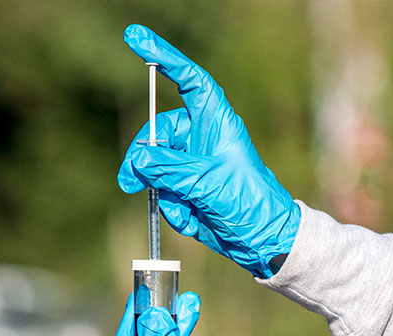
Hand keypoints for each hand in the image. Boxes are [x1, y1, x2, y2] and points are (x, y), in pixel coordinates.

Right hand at [117, 24, 300, 277]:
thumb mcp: (205, 182)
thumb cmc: (247, 202)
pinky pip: (165, 192)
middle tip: (130, 183)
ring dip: (165, 193)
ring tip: (186, 210)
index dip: (164, 57)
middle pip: (158, 135)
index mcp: (215, 123)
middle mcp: (202, 138)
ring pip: (157, 168)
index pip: (188, 80)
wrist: (262, 240)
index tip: (135, 38)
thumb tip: (138, 162)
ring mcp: (194, 163)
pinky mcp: (189, 187)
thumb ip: (168, 169)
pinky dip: (175, 209)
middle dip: (143, 161)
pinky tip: (195, 220)